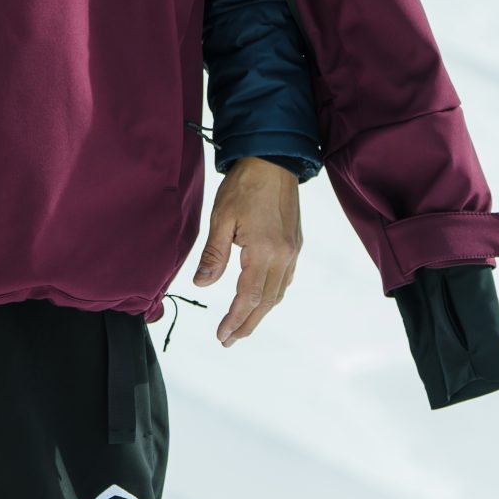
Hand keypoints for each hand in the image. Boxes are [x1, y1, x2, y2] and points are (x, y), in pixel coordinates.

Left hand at [193, 156, 301, 345]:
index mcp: (264, 251)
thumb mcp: (221, 219)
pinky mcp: (296, 243)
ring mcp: (293, 251)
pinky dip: (273, 295)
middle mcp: (284, 256)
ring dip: (261, 312)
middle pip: (267, 302)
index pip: (249, 297)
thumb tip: (202, 285)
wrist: (274, 159)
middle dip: (247, 324)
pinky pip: (286, 279)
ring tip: (242, 326)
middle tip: (229, 340)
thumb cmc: (245, 185)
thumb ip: (213, 255)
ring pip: (278, 293)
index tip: (222, 335)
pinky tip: (262, 299)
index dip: (235, 319)